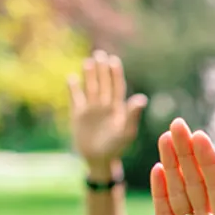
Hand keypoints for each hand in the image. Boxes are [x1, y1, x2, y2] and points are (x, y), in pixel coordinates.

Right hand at [67, 50, 146, 167]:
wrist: (99, 160)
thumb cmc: (117, 147)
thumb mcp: (126, 131)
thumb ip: (132, 115)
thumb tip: (142, 98)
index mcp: (118, 108)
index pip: (117, 87)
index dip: (115, 74)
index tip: (114, 60)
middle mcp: (105, 106)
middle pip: (103, 83)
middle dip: (102, 70)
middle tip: (100, 53)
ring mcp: (91, 110)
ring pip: (90, 88)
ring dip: (89, 75)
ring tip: (88, 61)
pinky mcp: (78, 116)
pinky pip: (76, 99)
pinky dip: (73, 89)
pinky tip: (71, 78)